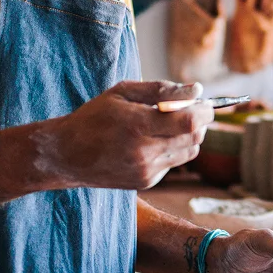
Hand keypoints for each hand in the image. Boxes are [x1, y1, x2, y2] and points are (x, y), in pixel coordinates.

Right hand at [35, 80, 211, 189]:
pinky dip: (172, 149)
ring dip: (189, 135)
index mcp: (137, 125)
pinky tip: (152, 142)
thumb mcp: (122, 92)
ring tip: (170, 123)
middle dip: (201, 121)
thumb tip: (196, 90)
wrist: (67, 155)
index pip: (189, 122)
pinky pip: (173, 163)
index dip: (204, 111)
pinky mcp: (146, 182)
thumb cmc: (94, 117)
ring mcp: (146, 171)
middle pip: (194, 137)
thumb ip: (161, 89)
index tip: (205, 102)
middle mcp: (144, 152)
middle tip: (193, 108)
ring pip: (189, 151)